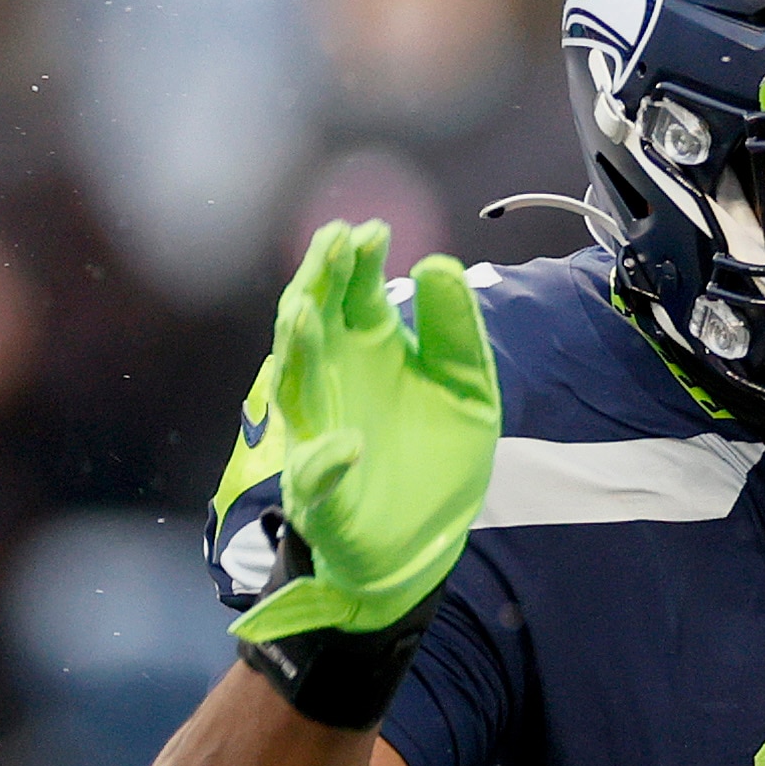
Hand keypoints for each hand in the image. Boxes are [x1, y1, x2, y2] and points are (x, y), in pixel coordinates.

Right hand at [234, 221, 500, 641]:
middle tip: (334, 243)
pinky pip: (316, 478)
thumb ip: (456, 332)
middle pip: (314, 323)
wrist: (426, 535)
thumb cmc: (437, 450)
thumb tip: (438, 263)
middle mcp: (334, 381)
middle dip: (319, 283)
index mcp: (369, 348)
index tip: (375, 230)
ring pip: (296, 386)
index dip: (359, 261)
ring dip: (299, 351)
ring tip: (308, 313)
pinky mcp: (323, 494)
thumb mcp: (468, 386)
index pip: (354, 294)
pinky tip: (348, 446)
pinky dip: (327, 463)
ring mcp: (320, 433)